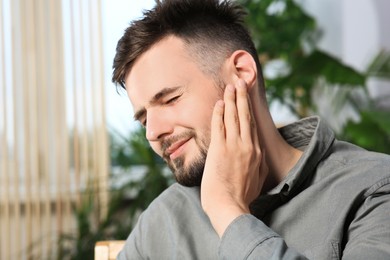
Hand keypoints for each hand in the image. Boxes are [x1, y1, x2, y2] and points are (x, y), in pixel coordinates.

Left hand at [201, 79, 267, 236]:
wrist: (231, 207)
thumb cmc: (243, 197)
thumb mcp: (259, 179)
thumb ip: (259, 164)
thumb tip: (259, 156)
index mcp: (258, 153)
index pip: (253, 125)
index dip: (250, 109)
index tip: (247, 98)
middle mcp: (249, 146)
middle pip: (245, 116)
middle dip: (242, 97)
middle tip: (240, 81)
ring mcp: (235, 146)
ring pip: (234, 117)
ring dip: (232, 99)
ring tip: (230, 86)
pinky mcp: (220, 149)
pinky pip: (220, 125)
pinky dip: (220, 113)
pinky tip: (220, 103)